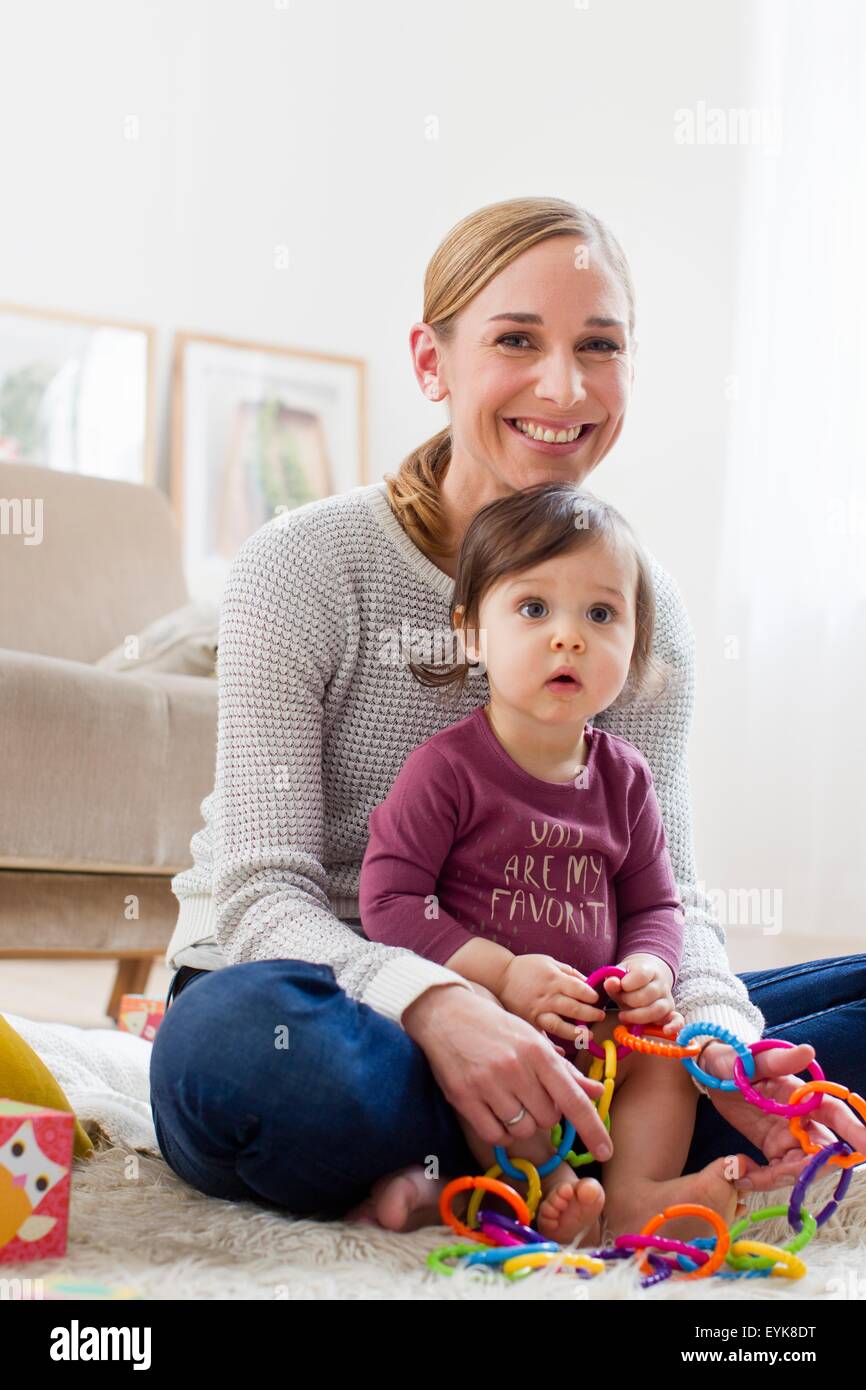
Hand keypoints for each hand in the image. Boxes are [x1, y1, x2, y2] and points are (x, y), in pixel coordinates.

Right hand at [402, 983, 612, 1156]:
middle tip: (528, 1093)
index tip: (605, 1152)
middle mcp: (515, 1068)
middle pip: (548, 1119)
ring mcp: (488, 1084)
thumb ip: (566, 1071)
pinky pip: (495, 1134)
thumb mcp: (533, 1041)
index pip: (573, 1099)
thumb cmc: (497, 1028)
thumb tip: (598, 1092)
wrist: (446, 1013)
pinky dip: (499, 1131)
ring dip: (520, 1122)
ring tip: (509, 1098)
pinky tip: (494, 1111)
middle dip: (543, 1113)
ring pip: (522, 1130)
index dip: (592, 1129)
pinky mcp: (464, 1097)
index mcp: (538, 1052)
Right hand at [498, 954, 606, 1043]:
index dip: (591, 995)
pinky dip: (551, 1047)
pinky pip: (541, 1037)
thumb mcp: (549, 962)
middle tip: (600, 1016)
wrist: (499, 977)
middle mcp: (546, 997)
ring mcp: (537, 1011)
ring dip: (576, 1032)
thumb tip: (589, 983)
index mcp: (553, 979)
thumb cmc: (526, 967)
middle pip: (573, 1008)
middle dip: (590, 1014)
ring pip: (559, 1025)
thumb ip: (570, 972)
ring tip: (589, 1035)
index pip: (578, 989)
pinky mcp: (529, 1022)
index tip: (597, 999)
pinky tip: (563, 1052)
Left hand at [603, 954, 676, 1025]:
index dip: (627, 983)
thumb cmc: (628, 981)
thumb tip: (610, 983)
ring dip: (638, 1016)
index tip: (620, 986)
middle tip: (621, 1001)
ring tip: (623, 1016)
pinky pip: (678, 1020)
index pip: (641, 975)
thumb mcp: (619, 977)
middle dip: (629, 1000)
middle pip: (648, 994)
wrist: (646, 980)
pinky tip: (665, 1031)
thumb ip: (613, 980)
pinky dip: (674, 1026)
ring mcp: (667, 999)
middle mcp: (661, 984)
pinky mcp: (671, 1013)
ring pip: (658, 1009)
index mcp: (649, 970)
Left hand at [695, 1040, 861, 1193]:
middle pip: (822, 1152)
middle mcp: (803, 1119)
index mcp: (803, 1095)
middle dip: (805, 1169)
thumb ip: (777, 1060)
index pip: (835, 1113)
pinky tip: (741, 1175)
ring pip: (800, 1169)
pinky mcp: (774, 1150)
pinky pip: (778, 1174)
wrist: (711, 1075)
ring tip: (744, 1173)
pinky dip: (762, 1181)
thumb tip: (807, 1051)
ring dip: (777, 1179)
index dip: (854, 1130)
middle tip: (774, 1173)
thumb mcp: (751, 1060)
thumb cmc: (734, 1061)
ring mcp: (789, 1136)